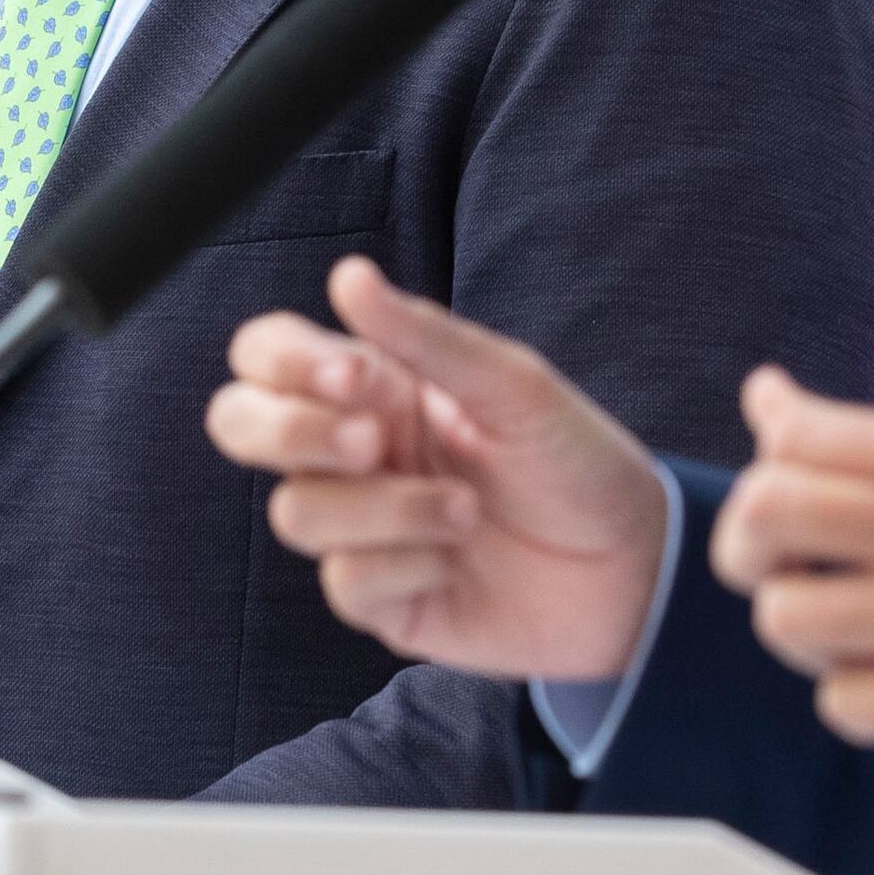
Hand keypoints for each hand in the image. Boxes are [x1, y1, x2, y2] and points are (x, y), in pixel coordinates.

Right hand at [206, 259, 669, 677]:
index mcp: (377, 387)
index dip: (285, 364)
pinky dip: (404, 564)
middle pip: (238, 425)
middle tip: (371, 442)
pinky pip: (344, 581)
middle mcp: (355, 453)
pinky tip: (457, 560)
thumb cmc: (576, 462)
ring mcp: (361, 528)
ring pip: (296, 512)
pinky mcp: (380, 599)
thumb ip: (427, 339)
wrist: (635, 567)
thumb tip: (348, 276)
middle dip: (288, 431)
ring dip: (384, 509)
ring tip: (466, 512)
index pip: (269, 355)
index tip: (358, 379)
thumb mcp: (514, 388)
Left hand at [708, 368, 873, 799]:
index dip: (764, 473)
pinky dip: (864, 705)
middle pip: (763, 512)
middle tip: (785, 577)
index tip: (786, 504)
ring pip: (785, 619)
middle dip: (749, 551)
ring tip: (865, 643)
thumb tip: (764, 396)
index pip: (795, 435)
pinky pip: (841, 704)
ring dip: (810, 640)